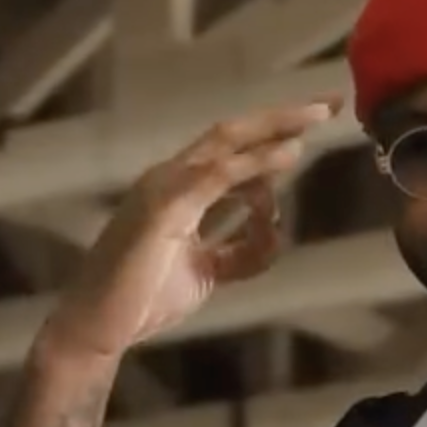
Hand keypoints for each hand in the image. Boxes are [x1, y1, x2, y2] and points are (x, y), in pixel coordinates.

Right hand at [40, 95, 343, 361]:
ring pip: (227, 141)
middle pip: (233, 133)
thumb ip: (241, 249)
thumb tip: (273, 231)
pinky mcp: (164, 205)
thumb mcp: (209, 272)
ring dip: (274, 127)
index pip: (231, 150)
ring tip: (315, 117)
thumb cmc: (145, 298)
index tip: (315, 122)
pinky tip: (288, 154)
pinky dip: (255, 162)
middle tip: (327, 101)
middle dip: (281, 116)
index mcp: (179, 189)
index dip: (273, 133)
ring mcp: (164, 187)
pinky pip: (217, 175)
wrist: (100, 326)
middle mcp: (170, 177)